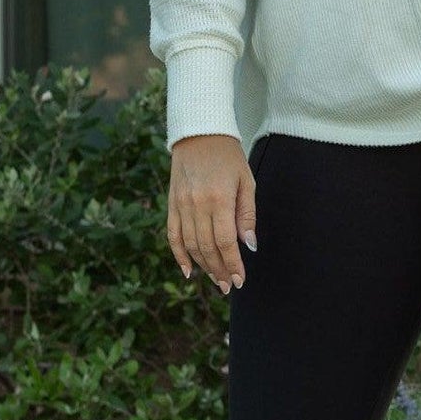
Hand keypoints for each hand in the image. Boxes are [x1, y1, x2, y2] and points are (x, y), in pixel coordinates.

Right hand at [167, 133, 256, 293]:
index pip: (225, 242)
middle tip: (228, 286)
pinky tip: (189, 271)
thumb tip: (249, 246)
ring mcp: (181, 205)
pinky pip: (173, 235)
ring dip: (203, 266)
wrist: (199, 133)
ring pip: (190, 245)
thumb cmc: (229, 158)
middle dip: (219, 271)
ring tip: (216, 280)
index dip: (232, 264)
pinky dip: (179, 255)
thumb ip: (247, 216)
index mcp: (219, 199)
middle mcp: (197, 204)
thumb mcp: (246, 182)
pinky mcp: (171, 204)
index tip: (240, 280)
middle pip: (207, 248)